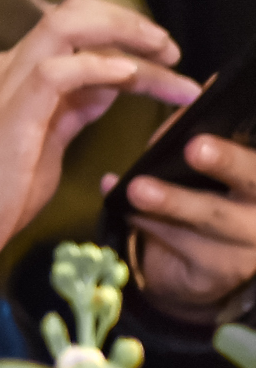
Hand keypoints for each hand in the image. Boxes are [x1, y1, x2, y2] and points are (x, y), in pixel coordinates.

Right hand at [0, 0, 196, 281]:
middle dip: (130, 24)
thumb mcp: (43, 148)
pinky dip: (97, 66)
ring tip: (163, 56)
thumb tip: (107, 89)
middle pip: (73, 14)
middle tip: (170, 49)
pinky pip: (56, 72)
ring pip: (67, 28)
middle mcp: (10, 70)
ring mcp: (7, 87)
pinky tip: (128, 75)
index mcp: (17, 78)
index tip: (165, 62)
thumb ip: (71, 114)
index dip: (126, 39)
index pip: (76, 36)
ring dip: (124, 36)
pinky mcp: (11, 114)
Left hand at [118, 134, 255, 321]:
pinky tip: (125, 208)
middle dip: (227, 162)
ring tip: (139, 188)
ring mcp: (251, 244)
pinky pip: (179, 242)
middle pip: (253, 180)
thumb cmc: (210, 195)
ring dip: (172, 201)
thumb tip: (191, 97)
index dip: (238, 148)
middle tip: (195, 148)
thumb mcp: (211, 161)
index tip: (208, 130)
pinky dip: (147, 222)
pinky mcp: (221, 270)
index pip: (254, 158)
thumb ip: (202, 131)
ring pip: (210, 217)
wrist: (206, 264)